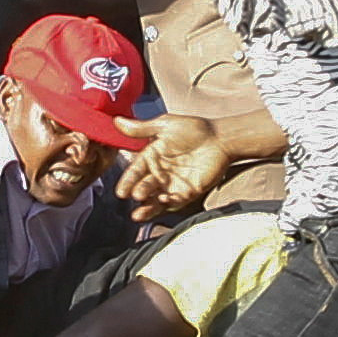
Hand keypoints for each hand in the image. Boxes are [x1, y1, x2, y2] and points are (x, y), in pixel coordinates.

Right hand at [117, 115, 231, 218]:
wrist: (220, 138)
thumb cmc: (194, 129)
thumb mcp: (165, 125)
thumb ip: (141, 128)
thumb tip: (117, 122)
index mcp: (151, 157)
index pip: (135, 171)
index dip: (128, 181)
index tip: (120, 191)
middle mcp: (160, 173)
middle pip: (145, 187)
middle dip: (139, 193)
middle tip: (135, 195)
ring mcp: (173, 184)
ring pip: (156, 199)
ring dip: (148, 207)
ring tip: (139, 214)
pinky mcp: (188, 192)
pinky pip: (175, 201)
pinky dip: (169, 203)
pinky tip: (164, 202)